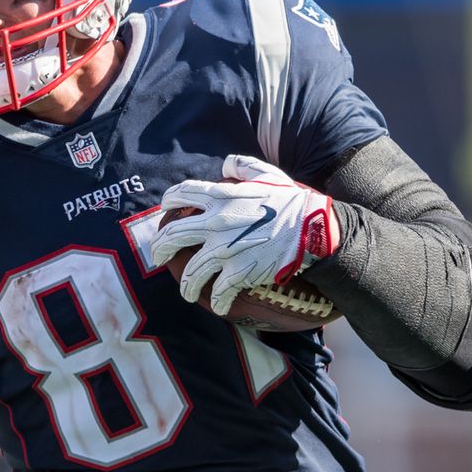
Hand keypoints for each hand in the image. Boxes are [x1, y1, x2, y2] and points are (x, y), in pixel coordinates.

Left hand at [150, 155, 338, 315]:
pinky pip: (219, 291)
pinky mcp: (240, 272)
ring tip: (187, 293)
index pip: (181, 194)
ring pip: (191, 272)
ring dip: (186, 287)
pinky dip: (217, 302)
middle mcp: (216, 223)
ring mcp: (225, 249)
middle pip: (172, 236)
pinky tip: (218, 306)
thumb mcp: (267, 174)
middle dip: (159, 249)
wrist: (313, 229)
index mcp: (221, 197)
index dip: (168, 200)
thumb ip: (242, 166)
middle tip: (158, 257)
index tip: (165, 209)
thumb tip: (225, 165)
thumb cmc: (292, 200)